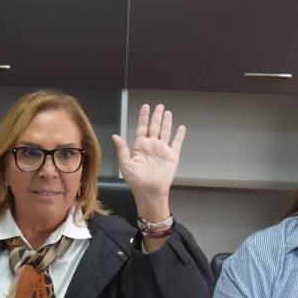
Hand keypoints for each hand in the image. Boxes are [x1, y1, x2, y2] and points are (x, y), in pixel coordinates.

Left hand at [111, 104, 185, 219]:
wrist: (149, 191)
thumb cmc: (136, 181)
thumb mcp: (125, 164)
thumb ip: (122, 149)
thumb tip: (115, 136)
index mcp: (140, 146)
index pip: (142, 127)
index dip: (143, 117)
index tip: (145, 107)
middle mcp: (152, 146)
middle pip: (154, 127)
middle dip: (156, 116)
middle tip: (159, 106)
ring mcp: (162, 150)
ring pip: (165, 132)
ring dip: (166, 122)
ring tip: (167, 112)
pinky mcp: (172, 156)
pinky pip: (177, 143)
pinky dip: (180, 135)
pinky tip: (181, 127)